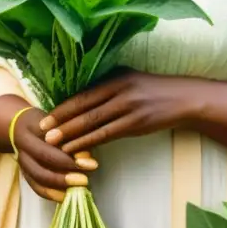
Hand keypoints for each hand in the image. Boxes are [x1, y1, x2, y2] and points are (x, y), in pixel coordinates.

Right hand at [12, 107, 98, 202]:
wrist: (18, 124)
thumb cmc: (46, 120)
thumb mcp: (57, 119)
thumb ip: (70, 134)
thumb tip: (86, 155)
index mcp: (31, 128)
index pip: (49, 144)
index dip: (69, 156)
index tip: (89, 162)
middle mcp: (23, 145)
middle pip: (42, 163)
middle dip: (65, 174)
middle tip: (85, 180)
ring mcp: (21, 160)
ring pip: (37, 177)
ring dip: (59, 185)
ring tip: (77, 189)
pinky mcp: (24, 171)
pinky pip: (35, 186)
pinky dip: (50, 193)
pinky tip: (64, 197)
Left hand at [40, 71, 197, 154]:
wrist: (184, 98)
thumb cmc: (153, 90)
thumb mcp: (130, 80)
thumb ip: (108, 87)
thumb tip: (81, 99)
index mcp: (116, 77)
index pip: (83, 94)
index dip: (63, 106)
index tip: (45, 116)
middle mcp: (120, 90)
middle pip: (85, 108)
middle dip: (61, 121)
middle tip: (42, 131)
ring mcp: (129, 106)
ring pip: (94, 122)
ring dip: (72, 134)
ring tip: (53, 143)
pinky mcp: (137, 123)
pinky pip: (108, 134)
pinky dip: (90, 142)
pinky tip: (78, 149)